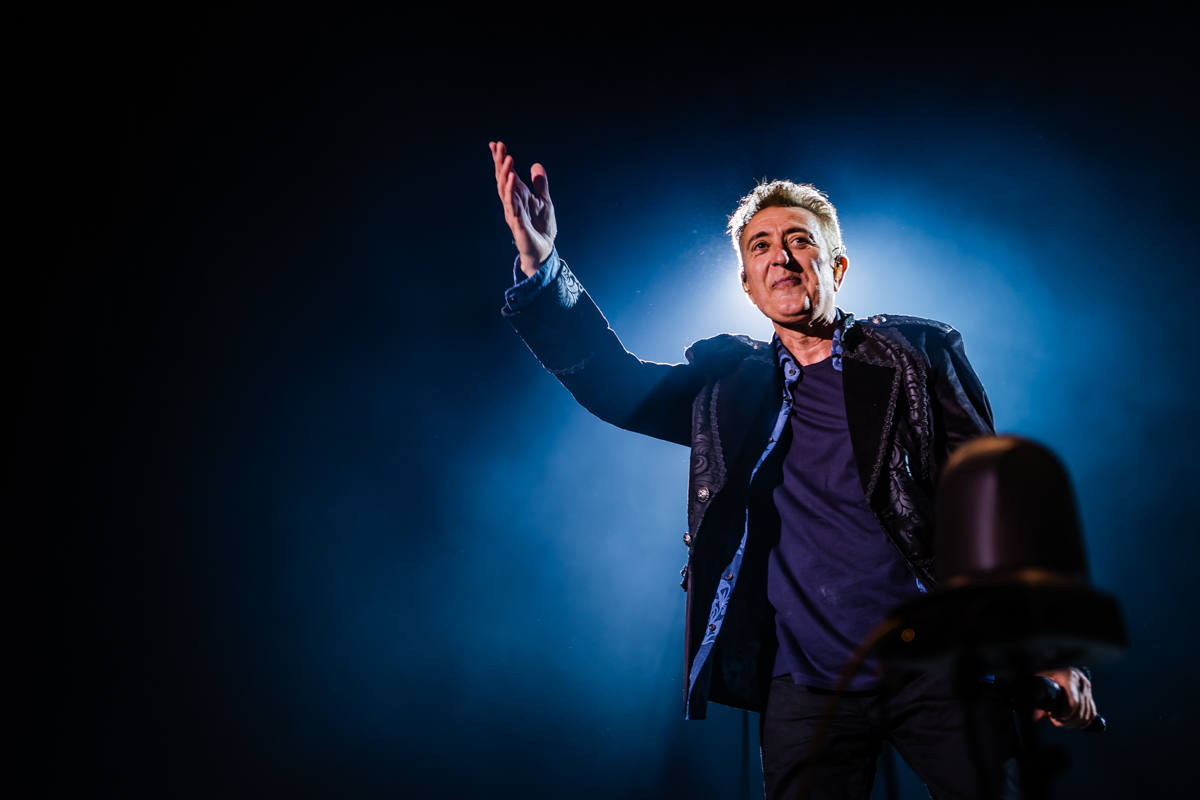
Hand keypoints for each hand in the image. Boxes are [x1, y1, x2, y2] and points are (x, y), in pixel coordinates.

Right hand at [489, 140, 556, 276]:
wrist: (544, 250)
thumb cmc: (541, 227)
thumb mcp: (544, 201)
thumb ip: (540, 184)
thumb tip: (536, 165)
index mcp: (518, 196)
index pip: (506, 175)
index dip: (500, 160)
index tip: (495, 144)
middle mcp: (512, 203)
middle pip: (502, 179)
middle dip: (500, 163)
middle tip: (499, 146)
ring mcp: (513, 213)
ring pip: (505, 191)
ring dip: (506, 174)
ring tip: (508, 159)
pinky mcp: (517, 223)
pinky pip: (512, 205)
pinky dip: (512, 192)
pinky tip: (513, 180)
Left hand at [1033, 667, 1096, 728]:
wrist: (1054, 668)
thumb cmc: (1046, 675)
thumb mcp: (1040, 682)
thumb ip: (1037, 698)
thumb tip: (1035, 717)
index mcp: (1070, 676)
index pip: (1073, 702)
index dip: (1064, 714)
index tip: (1052, 715)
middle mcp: (1081, 682)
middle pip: (1080, 711)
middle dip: (1067, 720)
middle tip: (1056, 720)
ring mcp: (1087, 689)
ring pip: (1086, 714)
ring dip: (1074, 723)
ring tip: (1062, 721)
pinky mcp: (1090, 695)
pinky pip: (1091, 713)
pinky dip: (1084, 722)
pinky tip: (1074, 723)